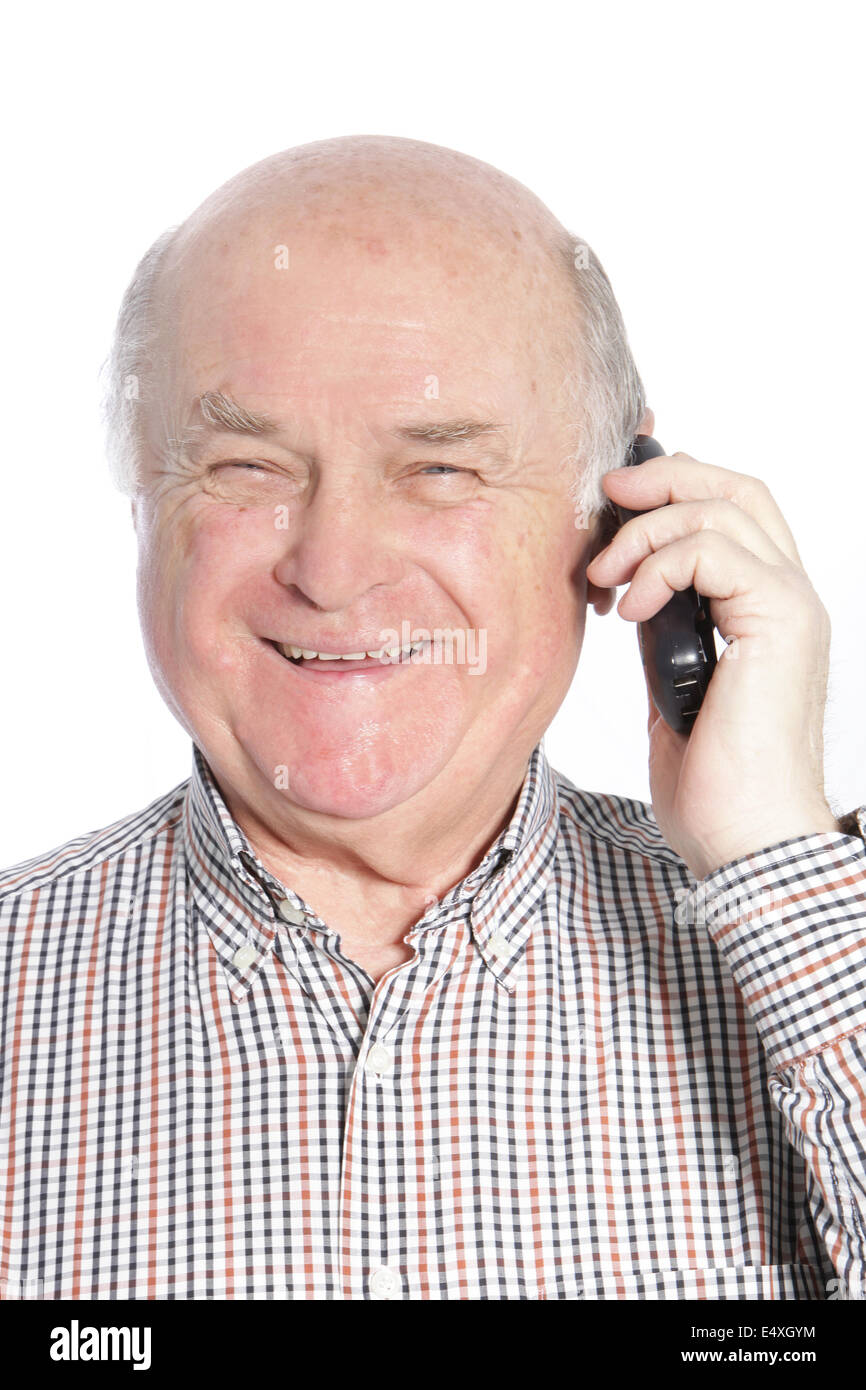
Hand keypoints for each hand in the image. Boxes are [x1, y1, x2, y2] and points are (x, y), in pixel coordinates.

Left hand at [585, 451, 839, 879]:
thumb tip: (631, 593)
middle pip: (737, 489)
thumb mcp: (671, 689)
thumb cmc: (716, 788)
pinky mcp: (779, 621)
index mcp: (768, 612)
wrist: (747, 841)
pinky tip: (631, 611)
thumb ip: (665, 634)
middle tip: (607, 497)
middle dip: (663, 480)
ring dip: (645, 532)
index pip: (736, 512)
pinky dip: (659, 567)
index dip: (678, 488)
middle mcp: (790, 597)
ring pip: (721, 509)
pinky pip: (713, 551)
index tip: (616, 505)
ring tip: (604, 580)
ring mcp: (791, 605)